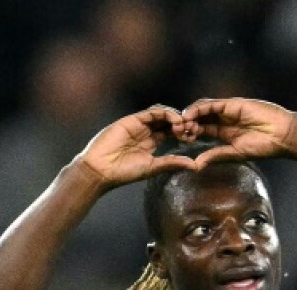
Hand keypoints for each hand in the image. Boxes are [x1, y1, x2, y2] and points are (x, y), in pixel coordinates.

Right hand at [78, 105, 196, 187]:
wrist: (102, 170)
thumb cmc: (124, 172)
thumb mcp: (153, 167)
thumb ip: (172, 163)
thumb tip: (195, 165)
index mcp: (152, 142)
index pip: (171, 132)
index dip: (183, 133)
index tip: (192, 139)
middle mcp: (146, 131)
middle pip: (168, 120)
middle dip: (182, 123)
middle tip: (191, 131)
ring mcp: (139, 124)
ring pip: (162, 113)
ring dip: (175, 117)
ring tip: (183, 126)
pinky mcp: (132, 119)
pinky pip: (151, 112)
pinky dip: (165, 113)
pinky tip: (175, 120)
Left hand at [180, 98, 296, 168]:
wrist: (282, 135)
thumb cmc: (264, 146)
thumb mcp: (235, 153)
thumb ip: (216, 155)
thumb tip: (196, 166)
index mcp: (224, 133)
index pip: (202, 130)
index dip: (190, 134)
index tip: (180, 142)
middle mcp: (223, 120)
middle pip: (199, 118)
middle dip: (186, 124)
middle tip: (177, 133)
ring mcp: (227, 111)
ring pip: (202, 110)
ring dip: (190, 116)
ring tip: (181, 125)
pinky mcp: (231, 104)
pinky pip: (211, 104)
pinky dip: (198, 109)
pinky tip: (189, 116)